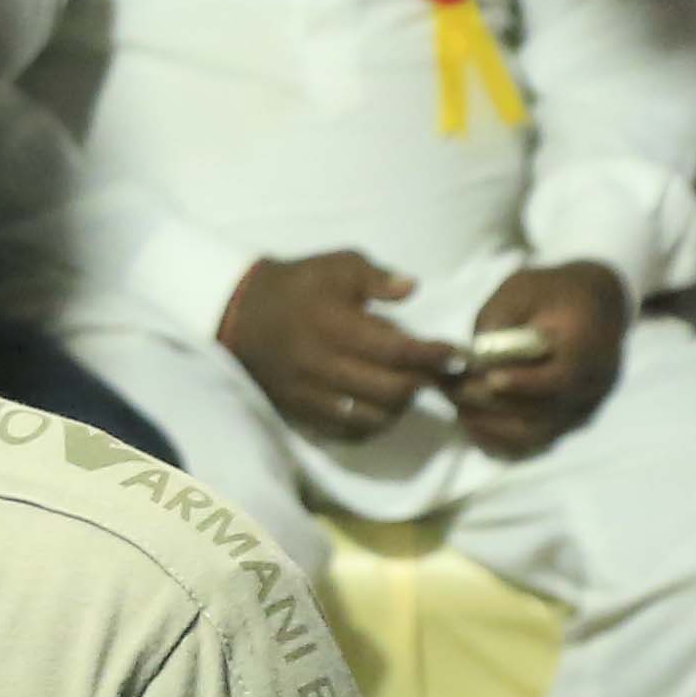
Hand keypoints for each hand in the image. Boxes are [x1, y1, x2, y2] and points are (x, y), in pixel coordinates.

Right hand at [221, 250, 464, 444]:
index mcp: (335, 327)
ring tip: (407, 387)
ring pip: (372, 417)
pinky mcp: (301, 412)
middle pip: (390, 391)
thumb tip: (412, 288)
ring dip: (399, 407)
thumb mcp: (337, 265)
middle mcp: (324, 366)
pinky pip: (346, 432)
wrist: (240, 313)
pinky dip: (372, 425)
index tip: (455, 353)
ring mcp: (311, 395)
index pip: (397, 351)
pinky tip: (379, 407)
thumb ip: (376, 277)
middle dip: (422, 383)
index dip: (433, 356)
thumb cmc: (297, 285)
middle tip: (434, 371)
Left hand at [451, 263, 628, 454]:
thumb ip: (500, 319)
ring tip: (454, 406)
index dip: (525, 382)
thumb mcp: (523, 289)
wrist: (592, 307)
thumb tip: (473, 354)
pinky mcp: (568, 422)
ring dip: (490, 424)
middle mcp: (593, 383)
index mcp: (589, 345)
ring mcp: (583, 407)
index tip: (489, 378)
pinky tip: (470, 424)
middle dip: (491, 402)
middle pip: (543, 409)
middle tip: (450, 389)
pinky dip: (499, 440)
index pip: (563, 376)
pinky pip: (533, 443)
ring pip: (535, 433)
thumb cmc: (551, 292)